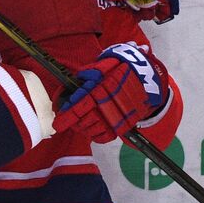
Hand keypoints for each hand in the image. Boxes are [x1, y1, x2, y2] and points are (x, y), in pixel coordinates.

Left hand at [53, 42, 168, 143]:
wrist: (145, 77)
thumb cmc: (120, 69)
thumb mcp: (102, 65)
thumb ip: (87, 74)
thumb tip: (75, 84)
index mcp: (102, 90)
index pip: (79, 108)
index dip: (66, 118)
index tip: (58, 123)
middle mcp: (110, 105)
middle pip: (85, 122)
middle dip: (74, 123)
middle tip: (69, 121)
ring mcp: (119, 117)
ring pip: (95, 130)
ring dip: (84, 129)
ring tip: (80, 124)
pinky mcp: (125, 124)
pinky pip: (107, 137)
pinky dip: (97, 136)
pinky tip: (92, 131)